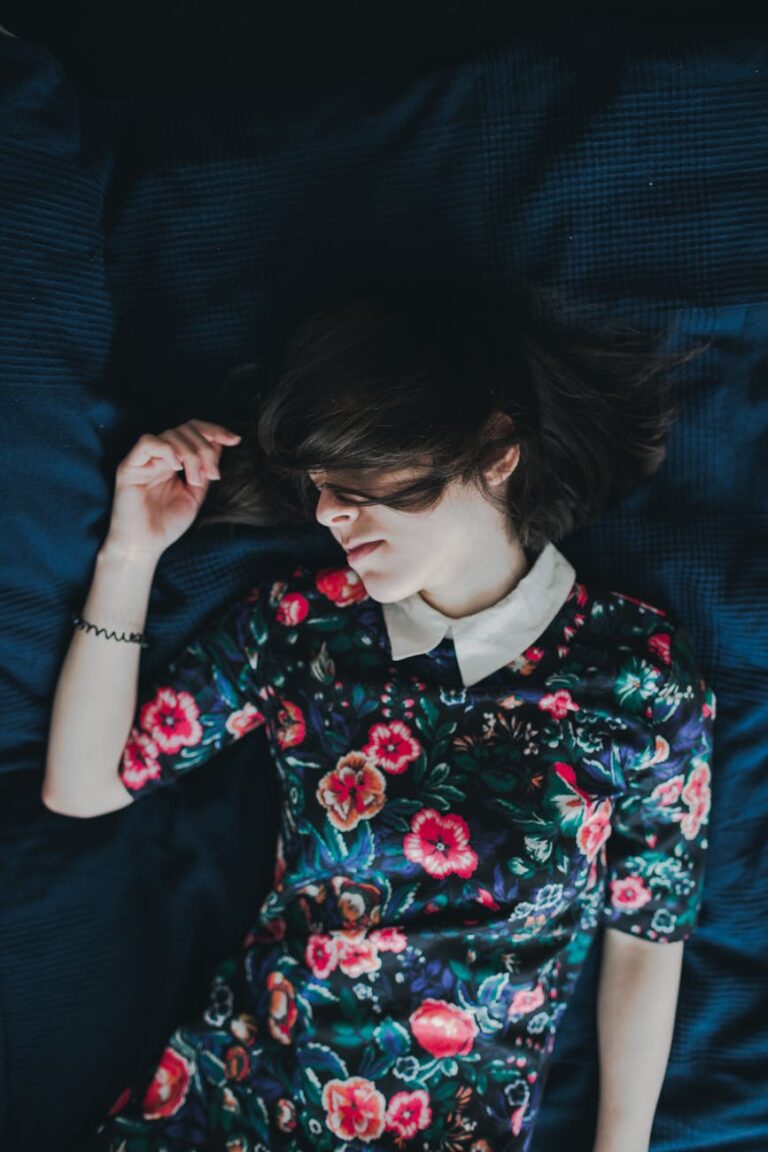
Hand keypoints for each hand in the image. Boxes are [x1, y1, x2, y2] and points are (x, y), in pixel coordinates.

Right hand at [104, 418, 241, 558]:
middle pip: (185, 429)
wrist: (144, 546)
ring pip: (170, 434)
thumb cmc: (167, 524)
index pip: (193, 431)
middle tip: (212, 474)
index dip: (214, 430)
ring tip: (194, 479)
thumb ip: (205, 470)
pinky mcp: (129, 466)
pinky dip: (167, 450)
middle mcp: (158, 456)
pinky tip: (176, 468)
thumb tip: (220, 443)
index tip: (235, 440)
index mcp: (173, 461)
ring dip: (191, 454)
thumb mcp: (195, 494)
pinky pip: (147, 442)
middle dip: (205, 448)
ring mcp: (143, 460)